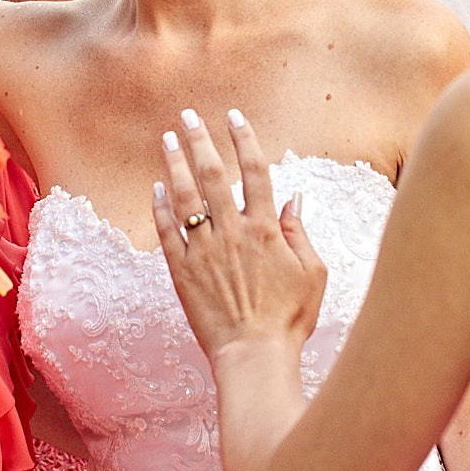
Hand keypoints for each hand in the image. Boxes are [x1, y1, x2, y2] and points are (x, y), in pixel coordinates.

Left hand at [152, 108, 326, 366]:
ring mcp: (204, 251)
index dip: (244, 139)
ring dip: (175, 165)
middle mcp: (233, 232)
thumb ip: (300, 231)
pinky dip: (160, 207)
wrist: (254, 355)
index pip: (255, 171)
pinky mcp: (182, 271)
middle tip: (187, 115)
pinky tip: (157, 188)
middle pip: (213, 174)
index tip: (233, 116)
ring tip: (167, 139)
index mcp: (266, 229)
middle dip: (200, 140)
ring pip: (185, 197)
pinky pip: (167, 232)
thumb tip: (295, 197)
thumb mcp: (313, 273)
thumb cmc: (289, 318)